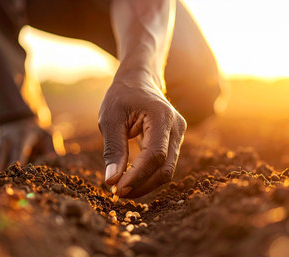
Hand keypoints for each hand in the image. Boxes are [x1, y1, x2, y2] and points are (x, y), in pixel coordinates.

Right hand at [0, 117, 57, 172]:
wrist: (23, 120)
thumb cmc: (39, 133)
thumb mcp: (49, 135)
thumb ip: (53, 148)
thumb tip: (57, 160)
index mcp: (25, 135)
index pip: (21, 146)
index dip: (18, 156)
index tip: (16, 167)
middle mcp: (8, 137)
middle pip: (2, 150)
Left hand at [98, 71, 186, 197]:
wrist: (139, 80)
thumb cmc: (122, 96)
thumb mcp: (110, 118)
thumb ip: (113, 149)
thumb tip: (112, 182)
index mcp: (162, 116)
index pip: (155, 155)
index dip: (137, 176)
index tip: (116, 189)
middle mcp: (177, 127)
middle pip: (165, 168)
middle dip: (142, 185)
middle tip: (117, 194)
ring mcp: (179, 135)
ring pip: (166, 170)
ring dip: (144, 184)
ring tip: (121, 188)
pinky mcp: (174, 142)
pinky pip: (164, 165)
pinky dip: (147, 176)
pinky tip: (129, 179)